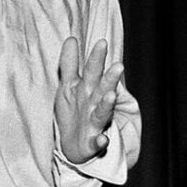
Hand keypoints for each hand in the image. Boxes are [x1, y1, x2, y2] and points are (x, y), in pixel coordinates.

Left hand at [54, 37, 124, 163]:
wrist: (74, 148)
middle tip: (118, 66)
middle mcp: (94, 105)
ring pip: (102, 113)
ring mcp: (94, 124)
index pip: (93, 71)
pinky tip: (102, 139)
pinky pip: (97, 144)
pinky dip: (100, 142)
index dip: (96, 58)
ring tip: (111, 95)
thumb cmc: (75, 112)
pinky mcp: (92, 144)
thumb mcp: (68, 87)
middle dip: (109, 79)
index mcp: (88, 90)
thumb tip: (71, 39)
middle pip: (101, 89)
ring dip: (107, 105)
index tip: (102, 42)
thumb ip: (69, 64)